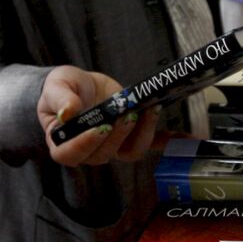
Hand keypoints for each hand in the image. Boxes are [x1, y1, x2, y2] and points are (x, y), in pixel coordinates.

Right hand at [38, 65, 164, 166]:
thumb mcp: (56, 87)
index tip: (99, 127)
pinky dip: (168, 141)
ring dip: (143, 134)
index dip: (85, 144)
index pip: (70, 154)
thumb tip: (67, 112)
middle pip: (104, 153)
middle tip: (128, 113)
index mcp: (64, 142)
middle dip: (119, 134)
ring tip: (150, 111)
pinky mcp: (133, 136)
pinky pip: (152, 144)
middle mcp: (90, 150)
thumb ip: (60, 98)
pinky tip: (186, 137)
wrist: (79, 87)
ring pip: (129, 152)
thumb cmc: (63, 89)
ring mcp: (114, 145)